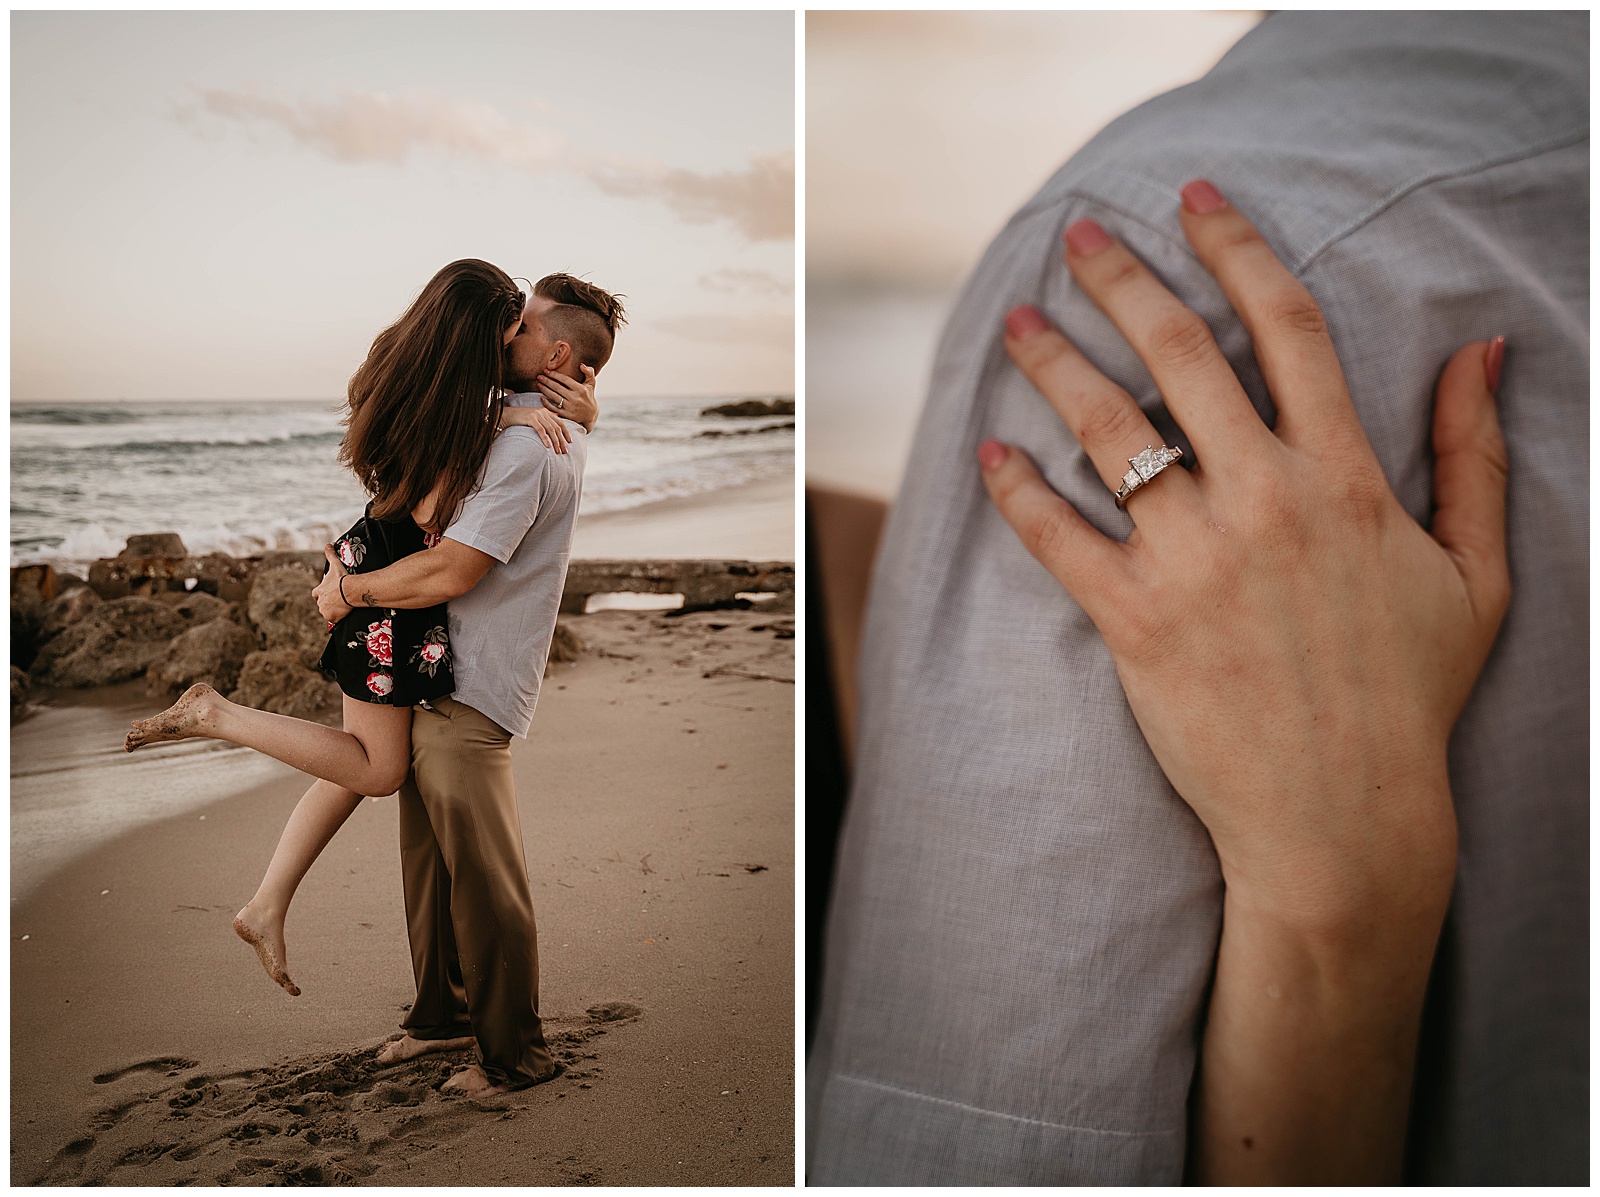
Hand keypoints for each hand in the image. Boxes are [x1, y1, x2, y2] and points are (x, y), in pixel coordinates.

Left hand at [314, 545, 353, 624]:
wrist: (349, 590)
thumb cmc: (342, 578)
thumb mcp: (335, 564)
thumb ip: (330, 554)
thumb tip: (328, 544)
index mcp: (318, 591)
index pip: (316, 594)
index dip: (321, 594)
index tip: (328, 594)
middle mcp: (319, 602)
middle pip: (323, 604)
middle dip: (329, 603)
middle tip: (339, 601)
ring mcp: (325, 611)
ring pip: (328, 612)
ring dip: (334, 611)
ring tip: (343, 607)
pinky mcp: (331, 617)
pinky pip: (335, 620)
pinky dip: (338, 618)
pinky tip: (345, 614)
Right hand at [497, 404, 570, 452]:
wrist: (507, 415)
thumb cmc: (521, 418)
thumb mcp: (536, 416)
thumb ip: (546, 417)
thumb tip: (557, 417)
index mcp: (546, 412)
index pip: (561, 422)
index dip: (566, 432)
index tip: (570, 442)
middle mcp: (543, 412)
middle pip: (557, 428)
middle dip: (562, 440)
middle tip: (565, 451)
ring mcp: (537, 414)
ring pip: (551, 430)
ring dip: (555, 442)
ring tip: (558, 451)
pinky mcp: (531, 418)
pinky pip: (541, 430)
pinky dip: (545, 439)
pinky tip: (548, 446)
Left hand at [537, 364, 597, 431]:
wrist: (590, 415)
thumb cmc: (588, 396)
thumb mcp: (591, 384)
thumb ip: (589, 372)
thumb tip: (581, 365)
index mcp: (581, 389)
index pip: (564, 379)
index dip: (554, 374)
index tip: (546, 370)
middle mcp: (575, 398)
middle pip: (557, 387)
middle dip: (546, 381)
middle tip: (539, 377)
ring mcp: (571, 407)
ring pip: (554, 397)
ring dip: (545, 390)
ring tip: (538, 385)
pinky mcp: (567, 415)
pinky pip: (554, 408)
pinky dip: (546, 403)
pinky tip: (541, 398)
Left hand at [979, 184, 1508, 926]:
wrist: (1343, 817)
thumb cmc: (1410, 696)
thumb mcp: (1474, 572)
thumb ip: (1472, 456)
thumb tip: (1483, 349)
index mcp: (1346, 479)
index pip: (1288, 327)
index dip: (1238, 247)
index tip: (1196, 198)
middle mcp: (1266, 502)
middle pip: (1181, 354)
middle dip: (1122, 281)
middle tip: (1075, 238)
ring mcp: (1196, 561)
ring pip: (1109, 432)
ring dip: (1054, 366)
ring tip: (1015, 323)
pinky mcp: (1136, 621)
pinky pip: (1060, 539)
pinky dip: (1018, 493)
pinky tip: (988, 455)